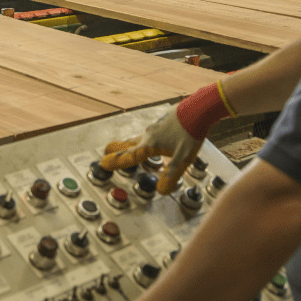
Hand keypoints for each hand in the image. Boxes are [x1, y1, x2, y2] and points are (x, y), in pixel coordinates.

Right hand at [100, 81, 233, 194]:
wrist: (197, 109)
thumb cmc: (190, 133)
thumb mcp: (182, 159)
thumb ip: (171, 175)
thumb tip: (161, 191)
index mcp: (151, 144)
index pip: (129, 156)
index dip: (116, 162)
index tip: (103, 163)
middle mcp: (150, 134)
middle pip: (129, 143)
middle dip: (118, 149)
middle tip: (107, 151)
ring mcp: (156, 126)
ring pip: (140, 136)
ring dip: (132, 143)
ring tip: (128, 146)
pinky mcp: (163, 121)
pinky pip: (151, 131)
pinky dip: (146, 137)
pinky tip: (153, 137)